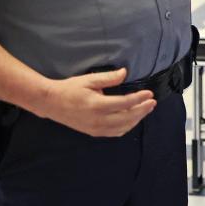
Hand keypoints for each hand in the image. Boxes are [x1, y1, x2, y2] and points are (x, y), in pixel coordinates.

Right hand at [31, 68, 155, 136]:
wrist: (52, 103)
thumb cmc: (70, 89)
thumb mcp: (89, 80)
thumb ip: (109, 78)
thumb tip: (125, 73)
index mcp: (97, 105)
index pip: (125, 103)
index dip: (139, 98)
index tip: (149, 93)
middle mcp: (98, 120)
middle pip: (127, 118)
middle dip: (142, 110)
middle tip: (152, 102)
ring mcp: (96, 129)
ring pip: (123, 127)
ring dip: (136, 119)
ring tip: (145, 109)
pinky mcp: (94, 132)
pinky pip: (115, 133)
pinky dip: (127, 126)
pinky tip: (132, 119)